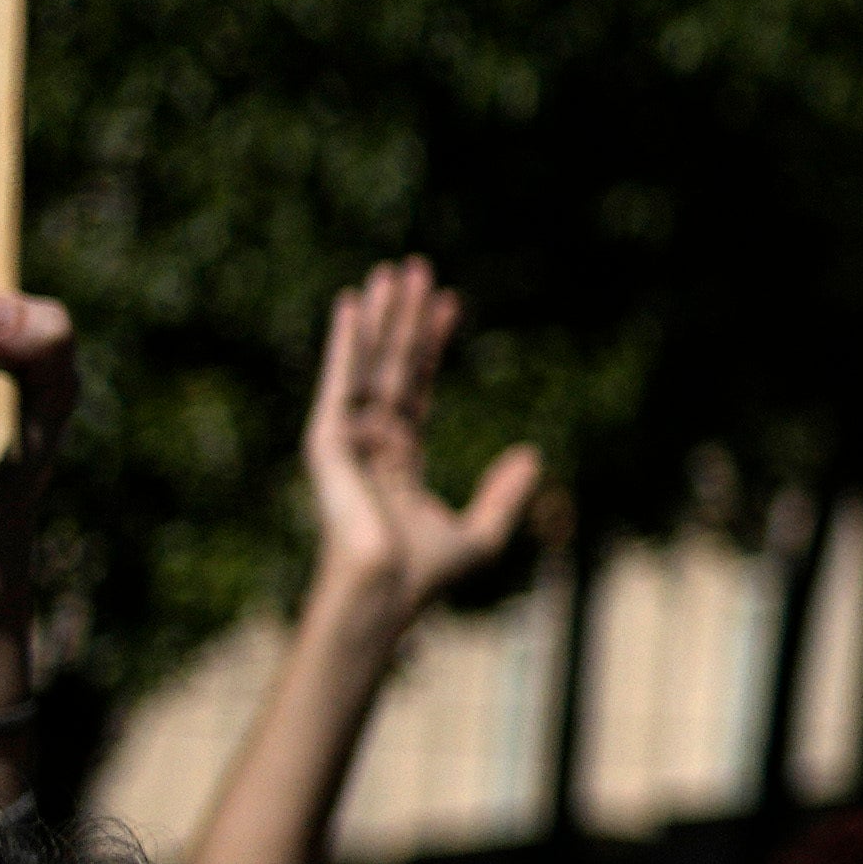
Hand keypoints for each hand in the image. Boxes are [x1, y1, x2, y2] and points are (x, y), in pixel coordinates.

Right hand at [292, 257, 546, 629]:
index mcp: (400, 461)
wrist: (386, 595)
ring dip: (381, 319)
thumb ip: (504, 496)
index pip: (419, 390)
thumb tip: (532, 456)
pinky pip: (338, 382)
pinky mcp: (330, 442)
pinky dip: (345, 344)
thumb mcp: (480, 535)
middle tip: (419, 268)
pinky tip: (353, 305)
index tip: (452, 304)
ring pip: (370, 365)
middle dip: (407, 320)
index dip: (433, 348)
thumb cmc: (424, 578)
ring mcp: (349, 440)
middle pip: (394, 367)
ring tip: (395, 272)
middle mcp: (371, 444)